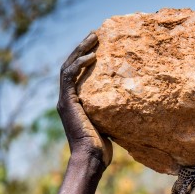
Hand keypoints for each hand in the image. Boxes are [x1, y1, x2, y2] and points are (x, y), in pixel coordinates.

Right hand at [57, 33, 112, 166]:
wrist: (91, 159)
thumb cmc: (102, 148)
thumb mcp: (108, 123)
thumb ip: (111, 111)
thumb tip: (129, 104)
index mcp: (74, 103)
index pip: (76, 74)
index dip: (85, 58)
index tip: (98, 45)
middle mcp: (67, 99)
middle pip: (71, 66)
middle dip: (82, 48)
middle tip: (95, 34)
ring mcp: (65, 100)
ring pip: (68, 67)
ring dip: (80, 50)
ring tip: (93, 37)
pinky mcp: (67, 102)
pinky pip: (70, 77)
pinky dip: (79, 64)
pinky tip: (92, 56)